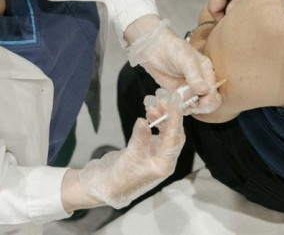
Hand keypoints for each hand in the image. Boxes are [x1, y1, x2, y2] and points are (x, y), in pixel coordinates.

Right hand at [78, 92, 184, 208]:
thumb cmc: (120, 176)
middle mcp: (165, 159)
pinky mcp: (152, 149)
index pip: (175, 138)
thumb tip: (143, 121)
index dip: (175, 117)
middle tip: (163, 98)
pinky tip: (149, 112)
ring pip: (167, 131)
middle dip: (169, 114)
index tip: (175, 100)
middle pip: (174, 133)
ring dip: (162, 116)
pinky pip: (159, 132)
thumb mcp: (129, 156)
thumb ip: (139, 138)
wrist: (108, 185)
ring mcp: (159, 154)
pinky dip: (155, 121)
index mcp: (164, 164)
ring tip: (153, 103)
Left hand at [126, 18, 220, 113]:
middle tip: (191, 105)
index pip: (213, 89)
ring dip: (185, 108)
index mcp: (207, 71)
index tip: (203, 102)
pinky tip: (168, 103)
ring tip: (176, 103)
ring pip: (193, 106)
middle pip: (206, 101)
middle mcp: (200, 81)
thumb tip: (204, 90)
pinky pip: (180, 105)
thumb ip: (194, 75)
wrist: (153, 48)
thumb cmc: (172, 48)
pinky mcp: (177, 93)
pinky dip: (175, 107)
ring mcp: (188, 88)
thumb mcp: (185, 59)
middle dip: (200, 105)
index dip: (210, 98)